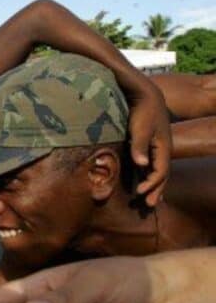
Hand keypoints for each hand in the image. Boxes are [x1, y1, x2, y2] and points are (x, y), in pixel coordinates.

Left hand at [124, 76, 170, 205]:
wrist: (145, 96)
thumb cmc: (142, 112)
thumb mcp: (140, 129)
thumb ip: (139, 146)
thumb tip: (141, 164)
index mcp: (163, 148)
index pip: (161, 171)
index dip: (152, 184)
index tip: (140, 192)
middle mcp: (163, 150)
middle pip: (163, 174)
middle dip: (157, 190)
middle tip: (150, 205)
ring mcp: (158, 148)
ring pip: (158, 171)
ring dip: (154, 185)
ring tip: (149, 200)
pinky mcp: (150, 145)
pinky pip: (152, 165)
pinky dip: (149, 175)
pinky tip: (143, 182)